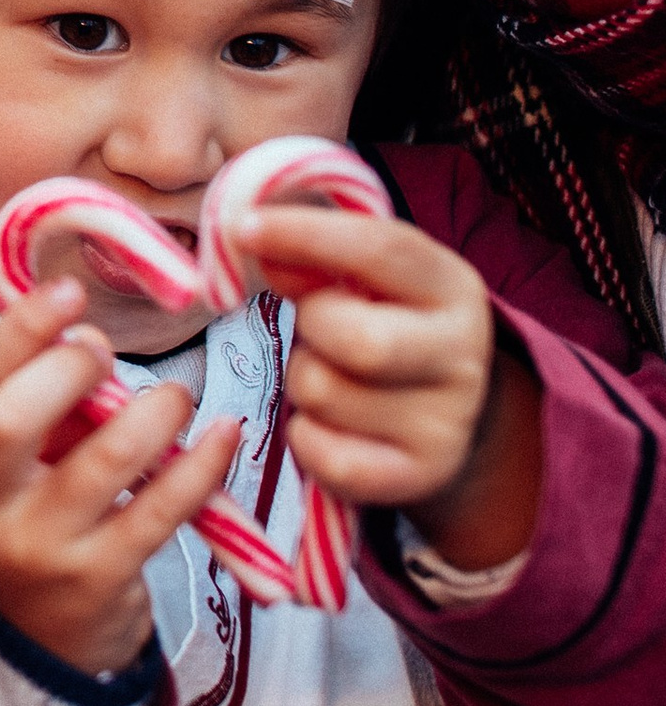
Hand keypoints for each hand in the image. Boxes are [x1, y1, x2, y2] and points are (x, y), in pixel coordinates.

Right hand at [0, 276, 241, 675]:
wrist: (32, 651)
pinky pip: (162, 512)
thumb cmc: (26, 529)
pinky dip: (201, 467)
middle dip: (66, 370)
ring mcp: (44, 548)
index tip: (70, 290)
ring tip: (178, 397)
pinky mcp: (103, 582)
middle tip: (107, 352)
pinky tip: (223, 437)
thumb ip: (33, 409)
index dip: (24, 328)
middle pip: (11, 422)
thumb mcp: (3, 474)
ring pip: (102, 464)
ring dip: (150, 414)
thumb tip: (86, 334)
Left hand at [240, 207, 540, 570]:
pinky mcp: (419, 476)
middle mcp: (464, 356)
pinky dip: (305, 437)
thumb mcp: (358, 277)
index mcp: (452, 287)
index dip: (305, 235)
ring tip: (330, 373)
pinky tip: (326, 422)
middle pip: (357, 340)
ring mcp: (447, 424)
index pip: (381, 250)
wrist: (437, 411)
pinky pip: (326, 456)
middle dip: (311, 326)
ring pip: (325, 394)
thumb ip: (307, 257)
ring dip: (301, 379)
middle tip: (316, 326)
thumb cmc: (380, 320)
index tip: (243, 228)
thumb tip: (252, 241)